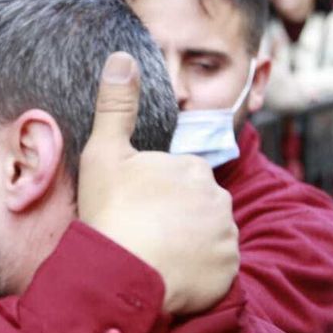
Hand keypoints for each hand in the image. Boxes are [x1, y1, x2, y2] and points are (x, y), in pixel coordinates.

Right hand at [79, 52, 238, 315]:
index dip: (155, 193)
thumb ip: (117, 105)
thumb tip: (123, 56)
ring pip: (208, 237)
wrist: (122, 276)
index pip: (179, 177)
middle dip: (176, 218)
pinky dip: (198, 274)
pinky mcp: (228, 272)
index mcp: (192, 168)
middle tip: (142, 234)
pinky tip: (170, 277)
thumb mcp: (105, 154)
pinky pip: (216, 270)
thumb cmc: (111, 214)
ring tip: (154, 258)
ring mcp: (226, 238)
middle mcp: (219, 199)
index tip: (134, 209)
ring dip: (188, 246)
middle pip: (197, 206)